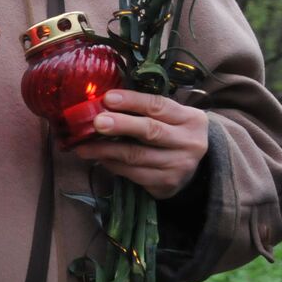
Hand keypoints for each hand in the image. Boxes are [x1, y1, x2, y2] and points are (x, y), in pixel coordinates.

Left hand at [71, 89, 208, 198]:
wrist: (197, 166)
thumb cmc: (172, 132)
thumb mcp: (169, 117)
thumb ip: (143, 109)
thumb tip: (104, 102)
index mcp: (190, 119)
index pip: (159, 106)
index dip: (132, 101)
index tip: (108, 98)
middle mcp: (189, 142)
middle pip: (151, 131)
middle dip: (121, 125)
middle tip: (97, 122)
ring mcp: (179, 165)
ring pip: (137, 156)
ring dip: (106, 150)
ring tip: (84, 147)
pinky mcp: (167, 184)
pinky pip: (133, 174)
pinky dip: (113, 165)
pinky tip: (100, 159)